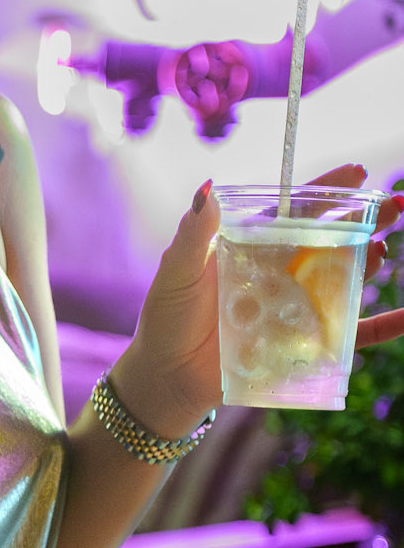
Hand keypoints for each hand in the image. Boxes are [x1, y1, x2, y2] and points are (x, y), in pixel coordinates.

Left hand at [114, 164, 403, 440]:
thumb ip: (194, 233)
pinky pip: (351, 334)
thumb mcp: (177, 271)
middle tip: (397, 202)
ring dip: (370, 263)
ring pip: (344, 279)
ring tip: (383, 250)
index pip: (296, 213)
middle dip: (366, 220)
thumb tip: (208, 188)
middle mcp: (280, 273)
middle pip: (330, 240)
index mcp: (253, 248)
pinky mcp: (304, 344)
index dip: (327, 192)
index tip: (358, 172)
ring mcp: (296, 307)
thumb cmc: (167, 318)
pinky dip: (384, 326)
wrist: (166, 375)